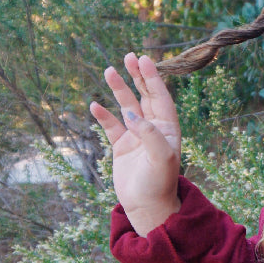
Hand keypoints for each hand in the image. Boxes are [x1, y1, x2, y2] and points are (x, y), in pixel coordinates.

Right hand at [90, 52, 181, 233]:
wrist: (147, 206)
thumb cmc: (159, 183)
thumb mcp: (161, 158)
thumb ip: (150, 135)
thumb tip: (133, 117)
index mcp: (168, 128)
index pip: (161, 97)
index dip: (153, 78)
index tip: (145, 60)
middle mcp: (153, 129)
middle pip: (144, 96)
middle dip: (137, 76)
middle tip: (129, 56)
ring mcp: (136, 136)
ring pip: (126, 107)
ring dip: (118, 90)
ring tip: (109, 71)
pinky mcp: (121, 146)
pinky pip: (111, 126)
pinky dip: (103, 115)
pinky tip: (94, 105)